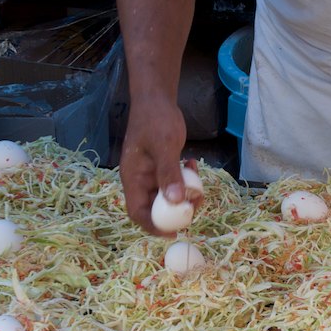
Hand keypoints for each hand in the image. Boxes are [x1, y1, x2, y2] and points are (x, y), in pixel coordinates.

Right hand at [119, 94, 192, 233]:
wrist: (156, 98)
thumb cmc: (155, 119)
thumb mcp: (164, 145)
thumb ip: (168, 172)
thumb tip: (175, 201)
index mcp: (133, 178)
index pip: (137, 212)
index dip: (153, 226)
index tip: (173, 232)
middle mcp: (140, 179)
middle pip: (154, 207)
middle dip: (175, 210)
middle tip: (194, 204)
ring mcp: (150, 173)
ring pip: (167, 195)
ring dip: (183, 194)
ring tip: (197, 184)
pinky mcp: (161, 166)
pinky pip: (173, 181)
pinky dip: (185, 178)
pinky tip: (193, 163)